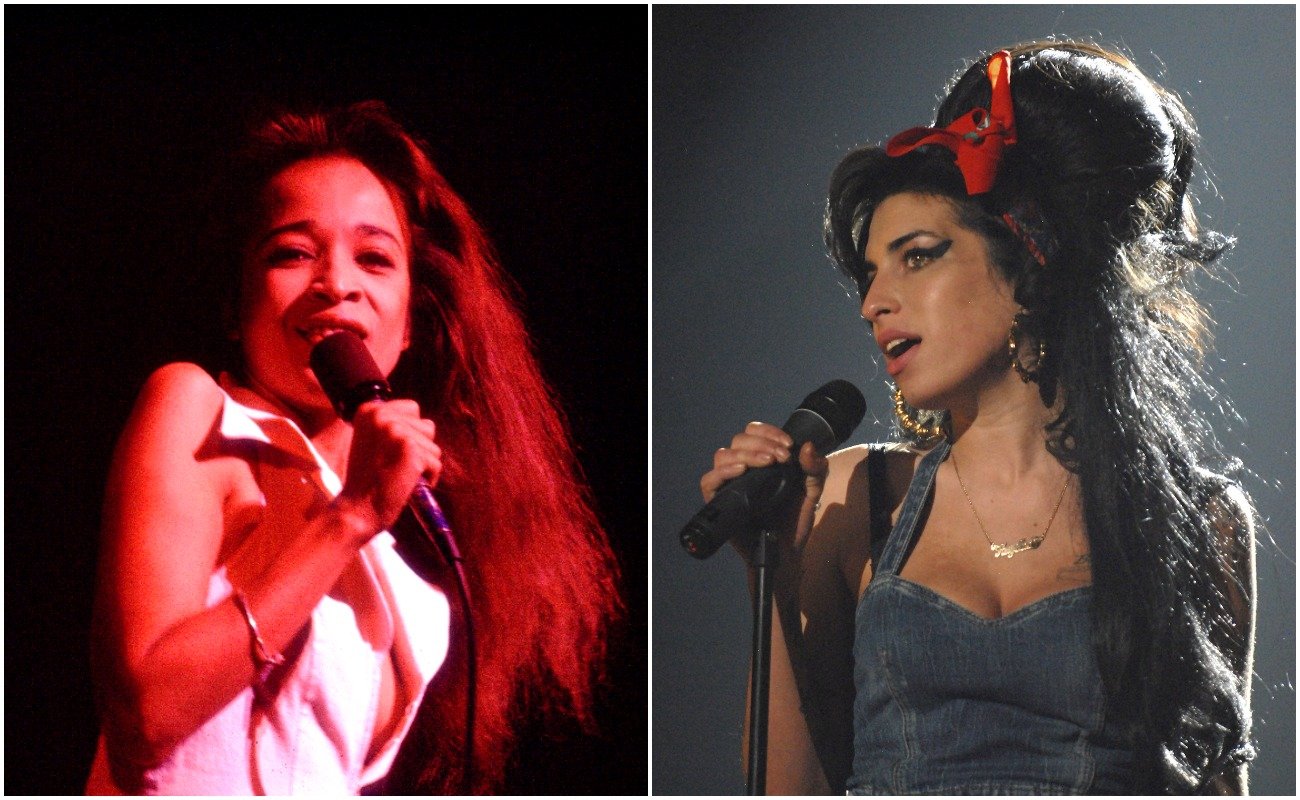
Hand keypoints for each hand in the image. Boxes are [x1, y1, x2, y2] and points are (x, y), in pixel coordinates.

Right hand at [333, 399, 441, 537]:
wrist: (357, 509)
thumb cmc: (368, 480)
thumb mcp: (373, 441)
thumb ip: (393, 426)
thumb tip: (426, 424)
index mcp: (370, 410)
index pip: (412, 409)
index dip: (410, 434)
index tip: (391, 453)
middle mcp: (381, 415)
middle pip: (427, 427)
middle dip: (419, 450)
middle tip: (393, 466)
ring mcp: (395, 430)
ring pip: (433, 447)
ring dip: (422, 465)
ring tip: (398, 475)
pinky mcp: (409, 448)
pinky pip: (435, 464)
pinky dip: (427, 479)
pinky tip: (405, 485)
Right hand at [700, 421, 828, 550]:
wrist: (786, 552)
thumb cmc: (795, 521)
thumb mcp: (812, 491)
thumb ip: (815, 469)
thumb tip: (808, 447)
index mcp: (761, 460)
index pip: (754, 432)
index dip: (769, 432)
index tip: (788, 445)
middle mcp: (742, 469)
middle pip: (739, 440)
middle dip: (762, 443)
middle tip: (781, 458)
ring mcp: (728, 485)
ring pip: (723, 455)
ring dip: (746, 453)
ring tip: (767, 462)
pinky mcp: (718, 503)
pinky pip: (708, 481)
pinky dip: (722, 472)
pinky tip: (740, 471)